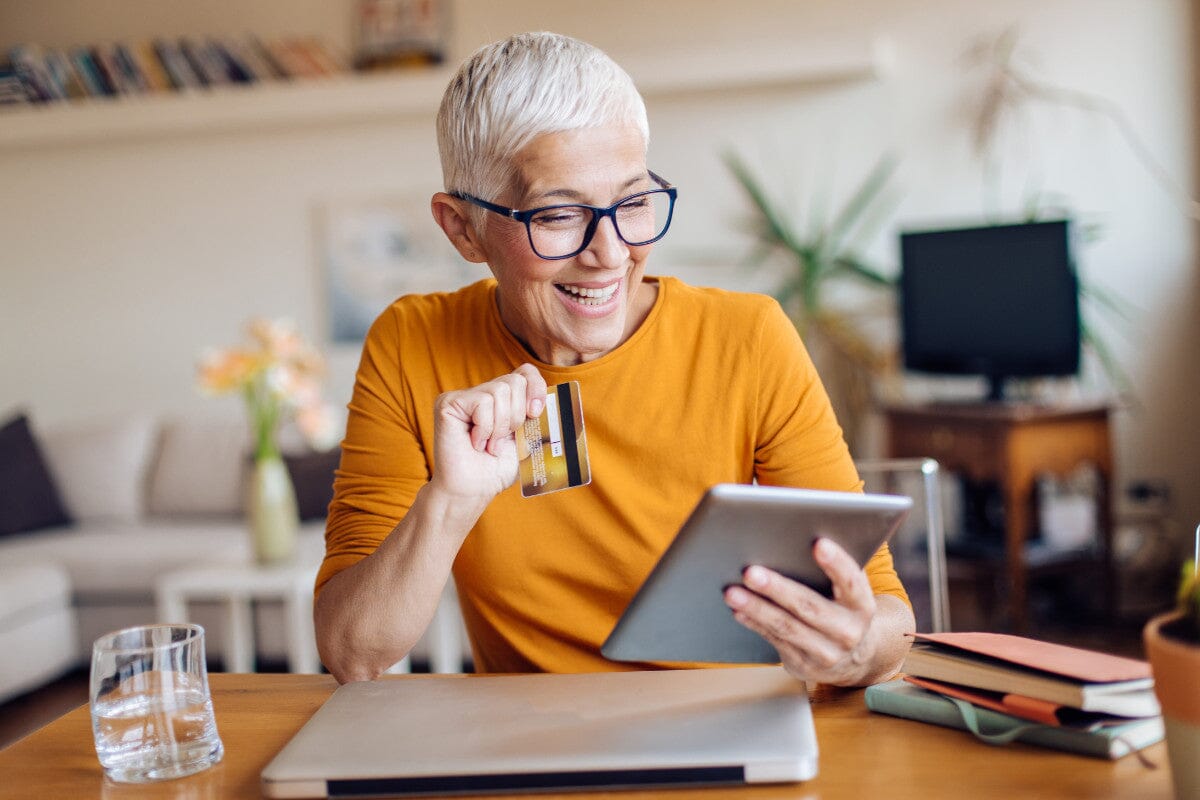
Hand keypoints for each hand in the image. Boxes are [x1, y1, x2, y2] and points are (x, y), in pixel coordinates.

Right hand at [430, 363, 546, 502]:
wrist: (474, 490)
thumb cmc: (498, 469)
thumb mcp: (528, 441)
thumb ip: (540, 419)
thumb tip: (558, 401)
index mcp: (503, 400)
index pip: (525, 373)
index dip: (536, 387)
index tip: (536, 413)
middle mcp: (482, 393)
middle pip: (515, 381)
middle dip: (517, 416)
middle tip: (503, 440)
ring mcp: (464, 396)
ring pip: (500, 391)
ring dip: (501, 426)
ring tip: (489, 445)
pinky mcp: (448, 403)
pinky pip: (482, 402)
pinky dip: (485, 428)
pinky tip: (475, 443)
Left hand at [723, 537, 881, 685]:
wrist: (854, 658)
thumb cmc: (843, 609)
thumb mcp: (849, 593)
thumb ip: (833, 571)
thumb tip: (794, 539)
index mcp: (862, 606)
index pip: (851, 582)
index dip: (837, 563)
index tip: (818, 543)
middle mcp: (847, 631)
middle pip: (809, 606)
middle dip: (777, 588)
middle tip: (751, 572)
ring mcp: (826, 652)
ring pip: (786, 626)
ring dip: (756, 608)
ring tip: (732, 592)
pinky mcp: (803, 664)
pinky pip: (774, 639)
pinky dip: (754, 622)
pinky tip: (738, 609)